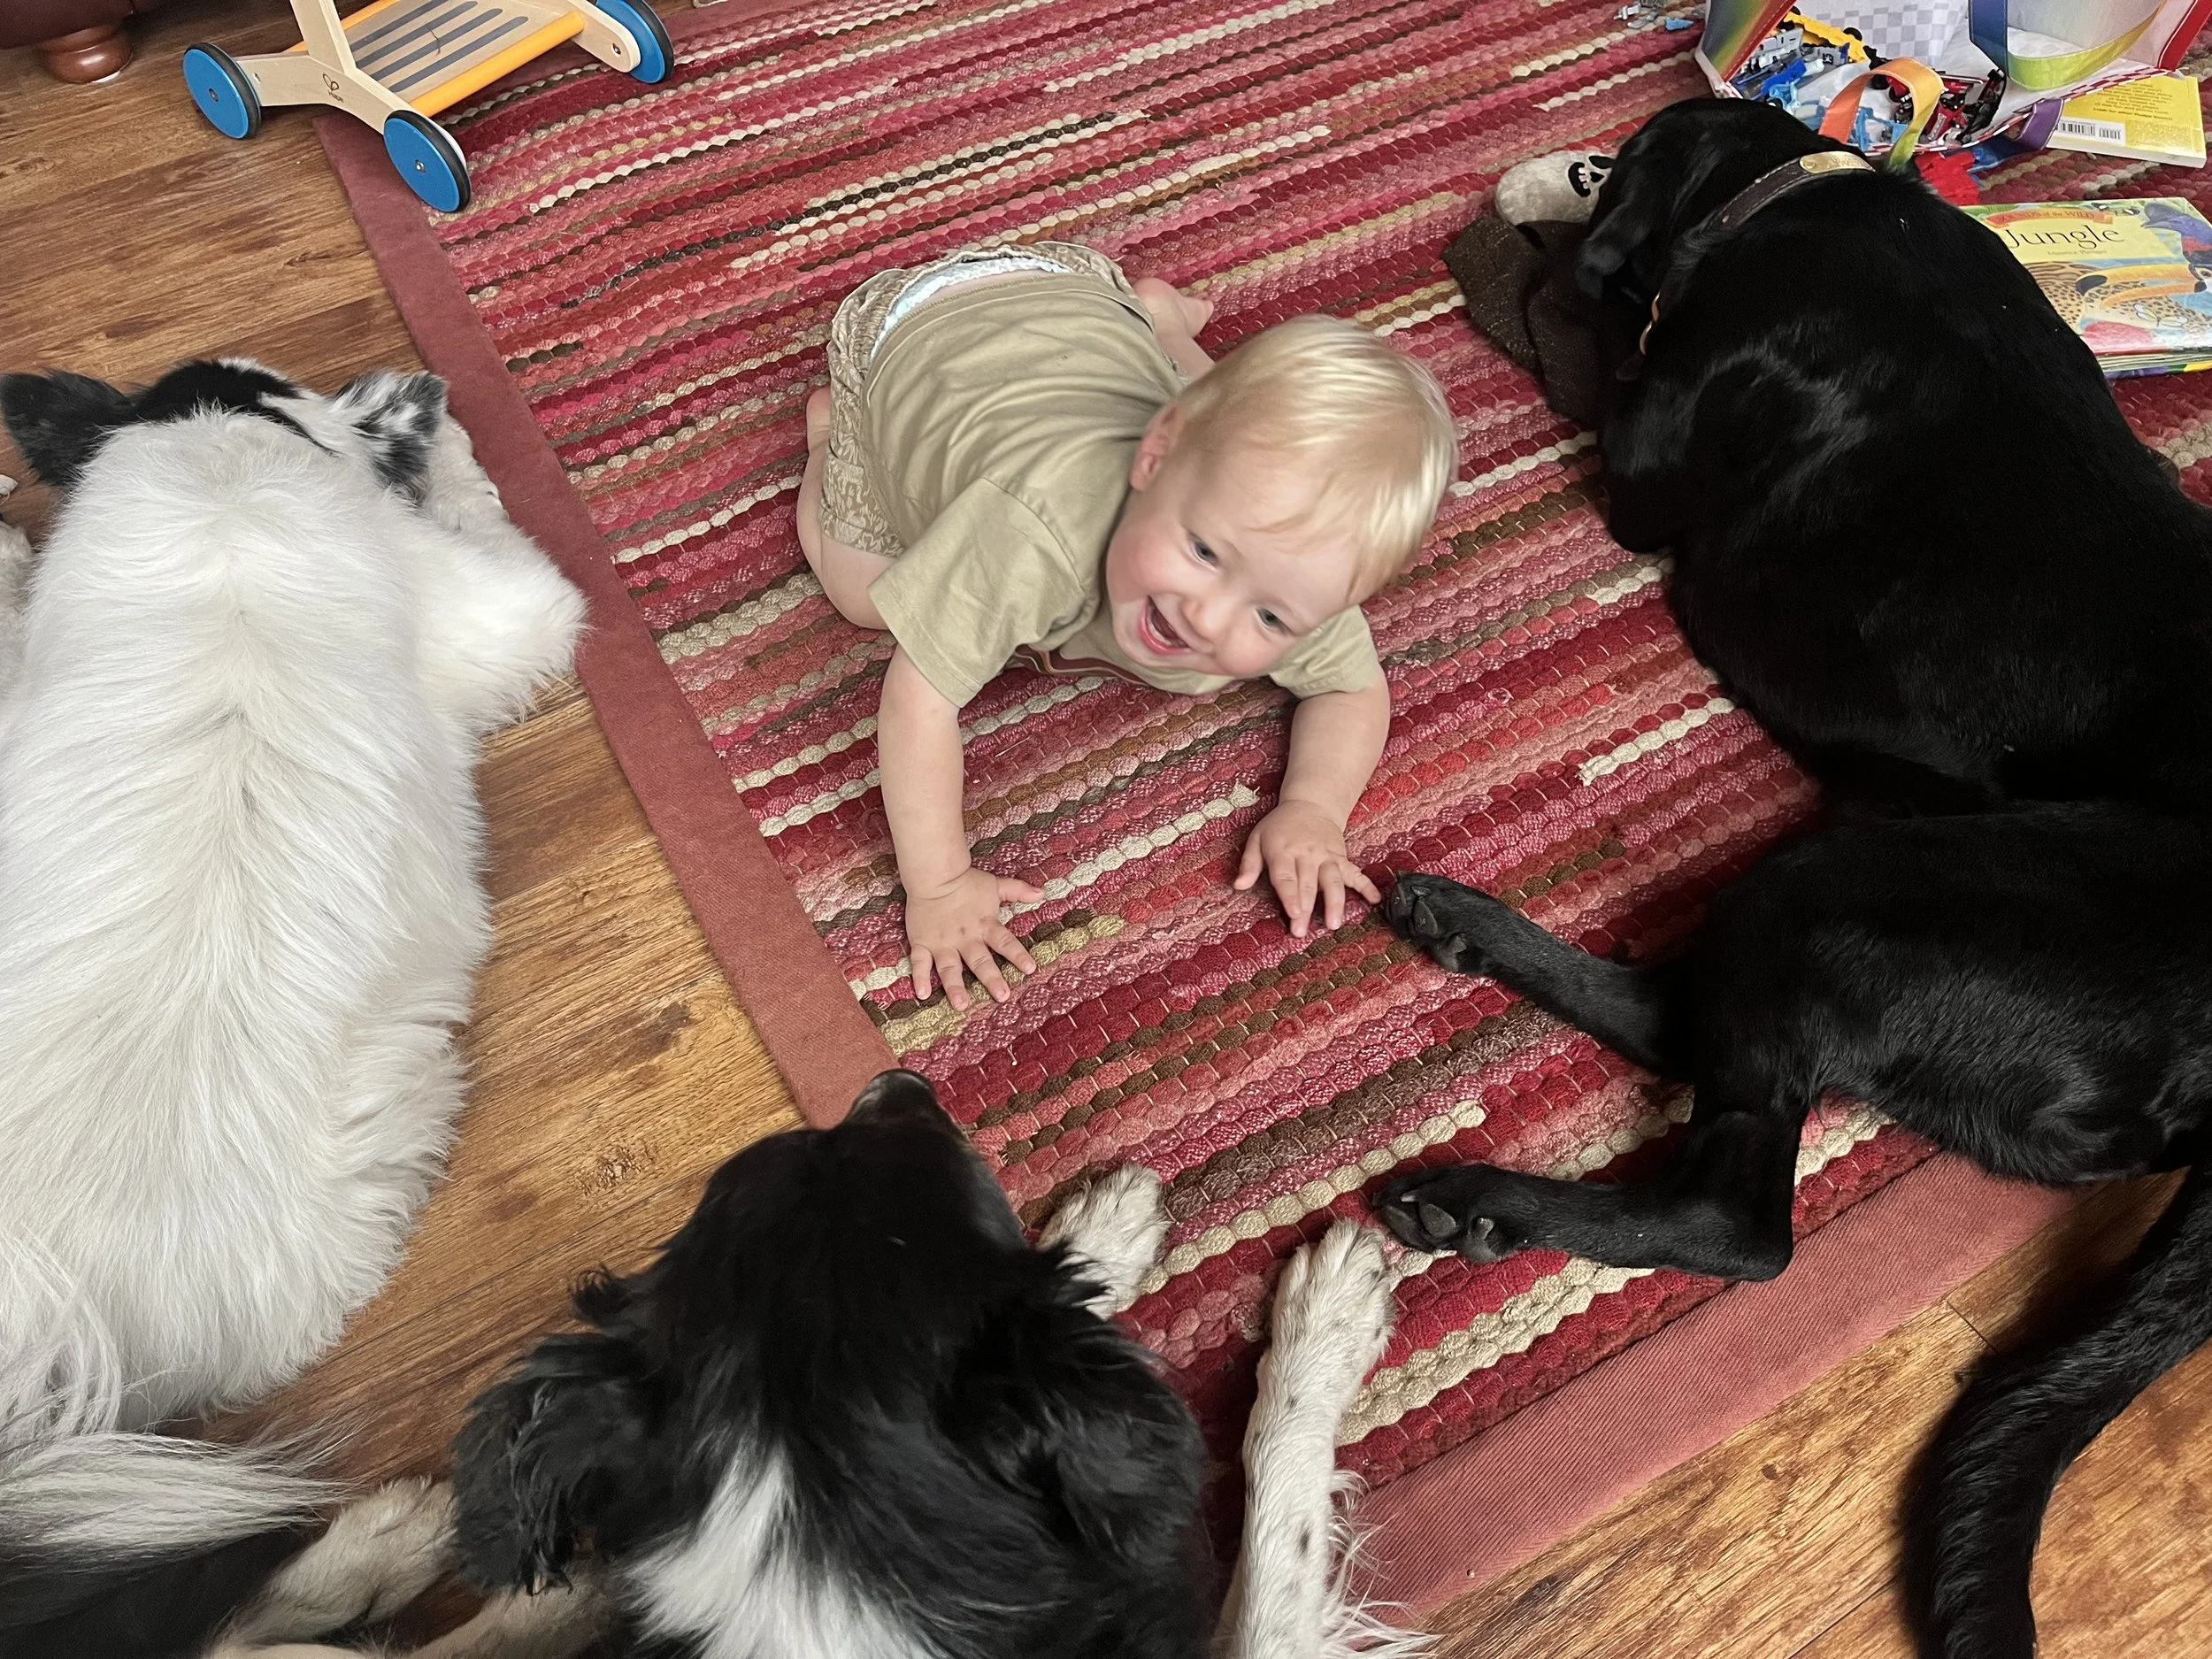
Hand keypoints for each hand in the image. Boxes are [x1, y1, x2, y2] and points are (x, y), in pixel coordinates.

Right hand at [904, 866, 1043, 1009]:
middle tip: (1002, 996)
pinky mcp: (923, 943)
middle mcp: (965, 938)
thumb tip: (1041, 893)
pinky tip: (923, 994)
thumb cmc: (965, 881)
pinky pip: (920, 962)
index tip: (1031, 969)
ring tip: (961, 1005)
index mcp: (985, 925)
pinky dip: (920, 977)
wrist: (933, 875)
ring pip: (949, 968)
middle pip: (980, 961)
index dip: (1018, 955)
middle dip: (991, 979)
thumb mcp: (994, 885)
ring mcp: (943, 943)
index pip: (1005, 942)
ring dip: (955, 987)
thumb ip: (1017, 890)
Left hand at [1235, 800, 1381, 938]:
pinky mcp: (1341, 857)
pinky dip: (1366, 886)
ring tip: (1334, 923)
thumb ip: (1249, 863)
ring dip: (1335, 902)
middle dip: (1306, 908)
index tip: (1293, 914)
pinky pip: (1355, 872)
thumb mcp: (1257, 838)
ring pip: (1333, 880)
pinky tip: (1375, 900)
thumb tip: (1238, 886)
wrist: (1310, 804)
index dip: (1290, 896)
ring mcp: (1327, 856)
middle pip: (1308, 884)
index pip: (1286, 877)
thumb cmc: (1279, 826)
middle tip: (1302, 932)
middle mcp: (1307, 854)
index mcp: (1283, 850)